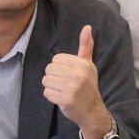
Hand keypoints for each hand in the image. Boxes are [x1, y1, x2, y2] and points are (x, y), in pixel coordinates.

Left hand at [42, 24, 110, 138]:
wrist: (92, 111)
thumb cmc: (88, 86)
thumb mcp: (88, 65)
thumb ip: (86, 47)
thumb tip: (87, 27)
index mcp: (83, 64)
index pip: (56, 59)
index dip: (59, 68)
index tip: (68, 75)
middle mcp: (78, 74)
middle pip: (49, 69)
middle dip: (53, 77)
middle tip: (64, 84)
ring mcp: (72, 87)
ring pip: (46, 80)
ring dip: (51, 87)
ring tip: (62, 90)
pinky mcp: (65, 99)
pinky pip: (46, 92)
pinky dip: (51, 96)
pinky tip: (61, 98)